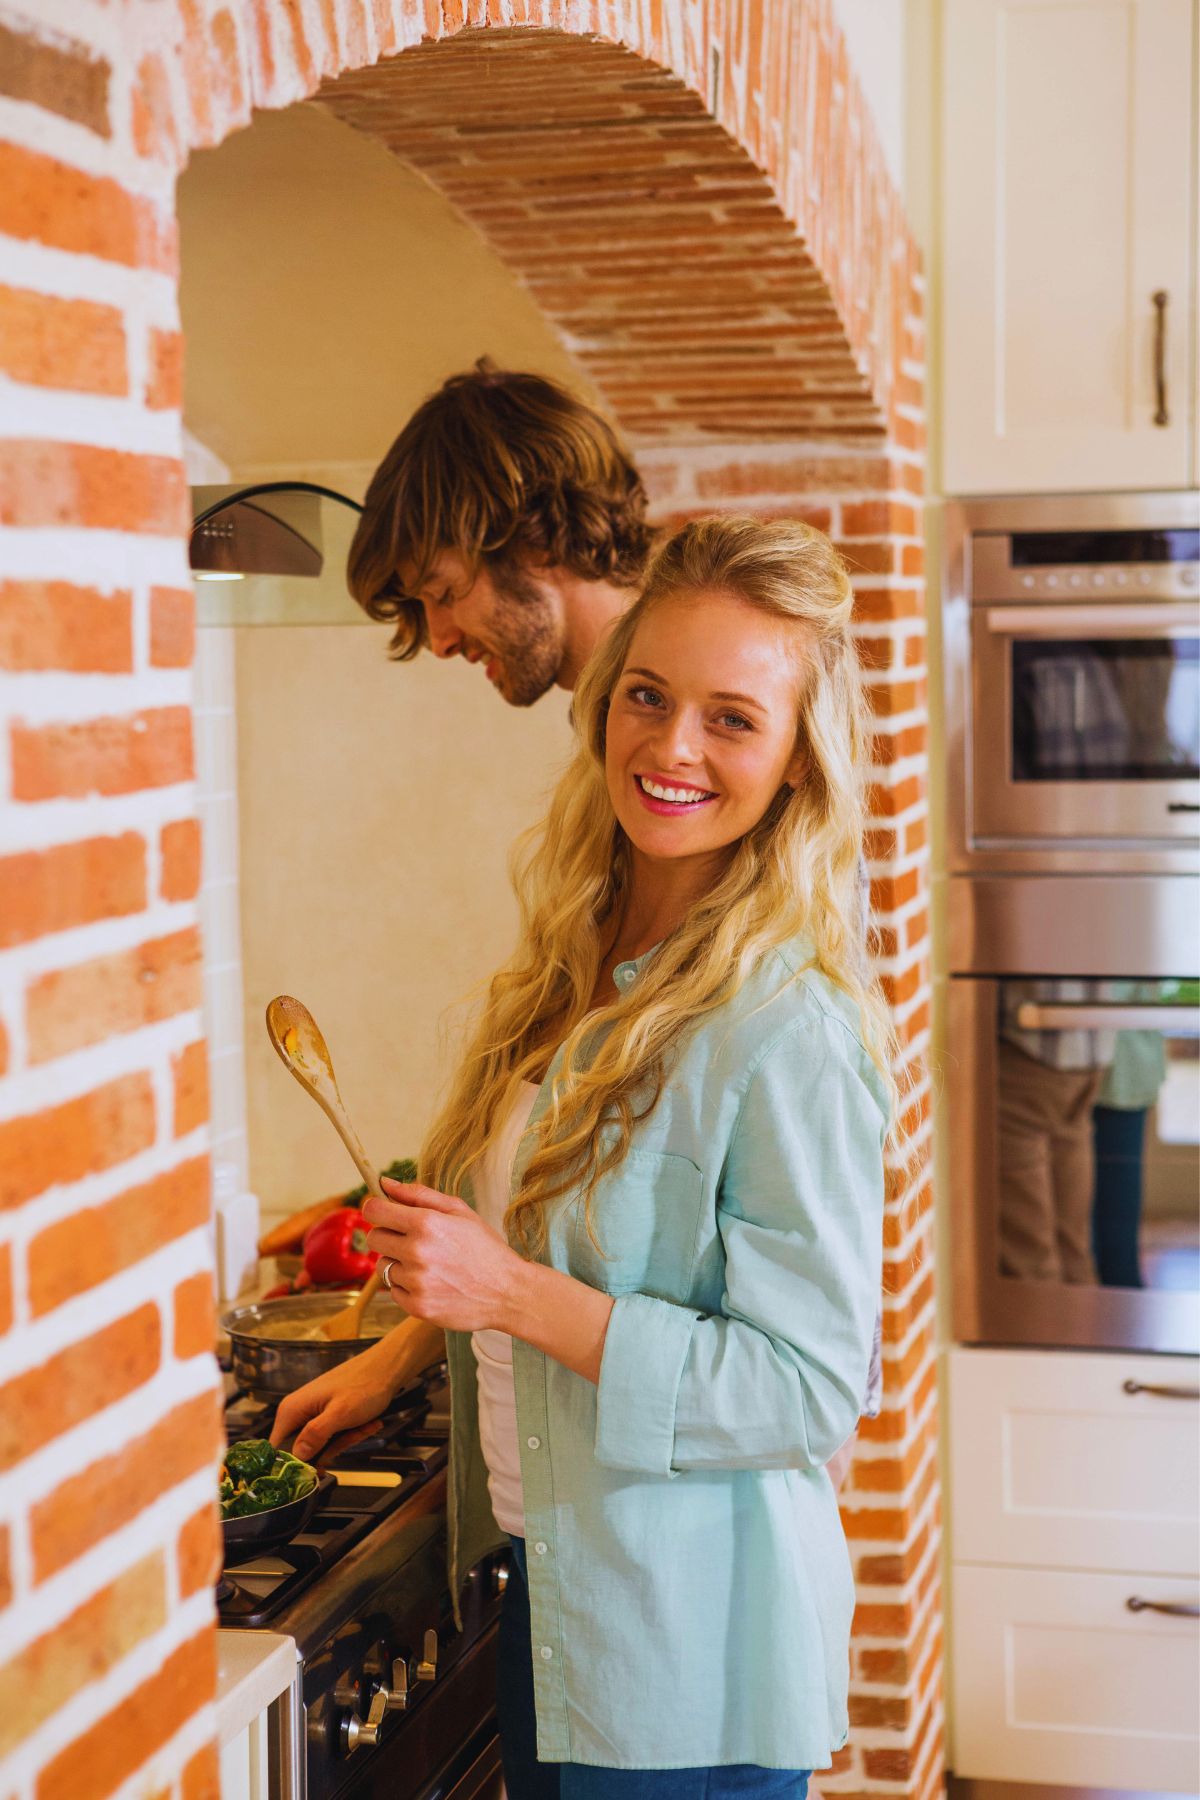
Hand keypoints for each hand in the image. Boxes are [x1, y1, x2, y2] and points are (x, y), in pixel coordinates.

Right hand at [270, 1348, 395, 1463]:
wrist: (387, 1368)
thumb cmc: (365, 1384)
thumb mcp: (340, 1413)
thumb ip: (315, 1434)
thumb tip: (296, 1456)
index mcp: (291, 1410)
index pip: (276, 1450)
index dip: (294, 1465)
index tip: (318, 1468)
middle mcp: (298, 1412)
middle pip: (303, 1451)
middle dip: (331, 1448)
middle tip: (352, 1435)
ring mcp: (313, 1413)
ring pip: (323, 1445)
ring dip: (346, 1439)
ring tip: (364, 1425)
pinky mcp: (327, 1415)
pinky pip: (335, 1436)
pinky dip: (352, 1433)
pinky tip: (367, 1422)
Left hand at [363, 1178, 524, 1333]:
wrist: (508, 1292)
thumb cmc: (485, 1248)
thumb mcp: (459, 1211)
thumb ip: (419, 1195)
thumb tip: (385, 1184)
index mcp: (426, 1223)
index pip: (373, 1211)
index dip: (376, 1209)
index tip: (383, 1213)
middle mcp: (417, 1252)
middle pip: (374, 1238)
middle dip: (388, 1236)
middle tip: (412, 1240)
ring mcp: (416, 1282)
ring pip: (382, 1266)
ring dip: (398, 1264)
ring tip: (428, 1265)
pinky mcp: (416, 1306)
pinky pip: (393, 1291)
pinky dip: (407, 1287)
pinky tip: (431, 1283)